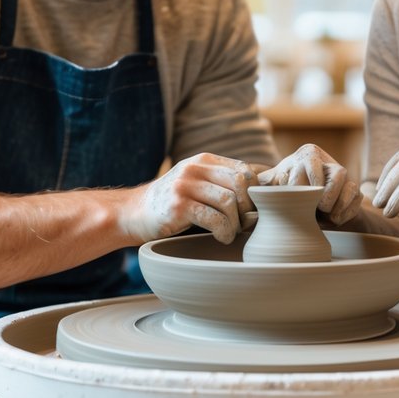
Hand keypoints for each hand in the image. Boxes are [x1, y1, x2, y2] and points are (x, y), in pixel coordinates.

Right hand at [121, 154, 258, 244]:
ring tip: (231, 232)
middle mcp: (195, 168)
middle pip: (240, 183)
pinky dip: (224, 232)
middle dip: (248, 207)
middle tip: (245, 223)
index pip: (244, 169)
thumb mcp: (196, 182)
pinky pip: (214, 219)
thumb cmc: (173, 202)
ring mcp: (185, 186)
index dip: (256, 191)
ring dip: (236, 223)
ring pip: (229, 202)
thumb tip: (264, 190)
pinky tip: (222, 237)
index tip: (254, 209)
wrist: (134, 212)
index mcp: (204, 160)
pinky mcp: (178, 207)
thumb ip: (221, 181)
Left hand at [257, 143, 361, 225]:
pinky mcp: (354, 190)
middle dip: (327, 194)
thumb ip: (264, 186)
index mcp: (307, 155)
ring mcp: (343, 176)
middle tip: (318, 208)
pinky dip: (347, 211)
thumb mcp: (274, 185)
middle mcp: (328, 161)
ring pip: (349, 183)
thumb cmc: (287, 190)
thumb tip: (251, 190)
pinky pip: (357, 197)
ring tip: (328, 214)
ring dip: (339, 201)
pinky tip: (335, 220)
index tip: (296, 202)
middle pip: (337, 172)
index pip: (310, 168)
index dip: (303, 188)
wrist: (308, 202)